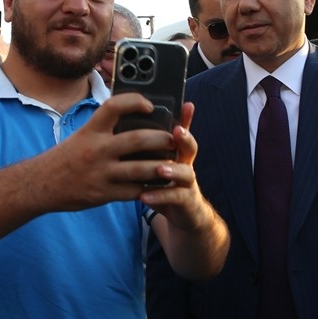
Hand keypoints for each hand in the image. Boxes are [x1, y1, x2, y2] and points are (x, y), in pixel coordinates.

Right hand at [45, 93, 183, 209]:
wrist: (40, 184)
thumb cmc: (65, 158)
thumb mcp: (81, 135)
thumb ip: (104, 128)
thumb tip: (134, 118)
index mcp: (91, 130)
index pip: (114, 105)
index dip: (135, 101)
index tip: (150, 105)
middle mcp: (97, 149)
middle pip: (138, 139)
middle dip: (162, 139)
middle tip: (174, 140)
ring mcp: (101, 172)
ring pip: (142, 169)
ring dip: (162, 167)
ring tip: (174, 165)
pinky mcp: (104, 193)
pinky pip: (135, 191)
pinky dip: (150, 189)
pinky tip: (159, 186)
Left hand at [141, 103, 204, 226]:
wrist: (184, 213)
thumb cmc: (165, 182)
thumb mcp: (157, 161)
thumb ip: (148, 144)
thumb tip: (128, 120)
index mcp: (177, 151)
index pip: (183, 129)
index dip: (186, 117)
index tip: (186, 104)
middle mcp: (185, 164)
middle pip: (189, 147)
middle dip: (184, 138)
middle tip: (175, 131)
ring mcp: (188, 184)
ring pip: (186, 173)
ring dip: (172, 169)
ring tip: (160, 168)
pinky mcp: (185, 202)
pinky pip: (174, 198)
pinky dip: (160, 196)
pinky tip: (144, 196)